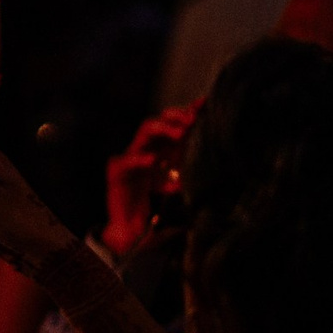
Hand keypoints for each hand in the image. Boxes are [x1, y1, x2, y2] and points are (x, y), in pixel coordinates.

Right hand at [100, 105, 193, 260]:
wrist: (131, 229)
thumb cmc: (155, 206)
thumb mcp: (178, 185)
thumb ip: (189, 172)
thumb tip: (216, 162)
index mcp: (161, 149)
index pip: (174, 124)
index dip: (188, 112)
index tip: (206, 104)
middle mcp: (147, 148)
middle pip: (160, 120)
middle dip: (177, 116)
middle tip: (194, 119)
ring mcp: (131, 157)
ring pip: (145, 131)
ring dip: (164, 129)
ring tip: (180, 133)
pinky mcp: (117, 171)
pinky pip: (128, 161)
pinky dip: (141, 160)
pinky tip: (154, 161)